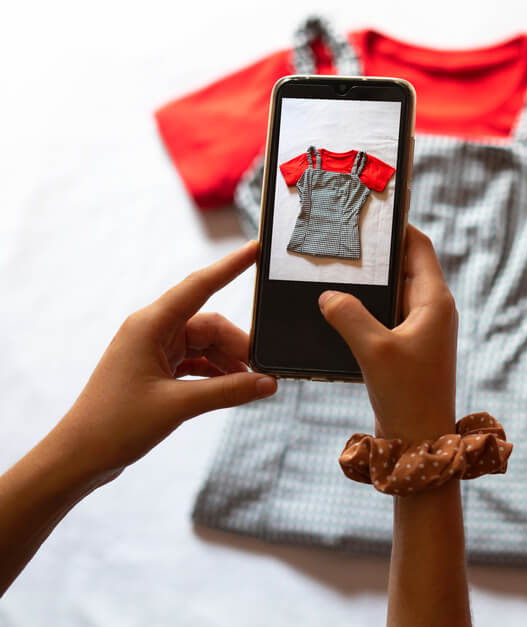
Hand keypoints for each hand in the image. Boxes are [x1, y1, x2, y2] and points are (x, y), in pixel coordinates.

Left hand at [51, 241, 276, 482]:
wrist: (78, 456)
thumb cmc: (115, 425)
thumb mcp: (179, 406)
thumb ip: (228, 391)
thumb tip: (268, 383)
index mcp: (150, 325)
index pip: (200, 285)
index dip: (231, 267)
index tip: (256, 248)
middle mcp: (151, 331)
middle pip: (209, 324)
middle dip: (238, 344)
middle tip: (263, 371)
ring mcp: (153, 350)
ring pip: (205, 344)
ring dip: (228, 362)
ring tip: (250, 385)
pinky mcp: (155, 369)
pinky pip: (195, 361)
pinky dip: (215, 373)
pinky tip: (232, 388)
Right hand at [318, 225, 456, 442]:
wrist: (421, 443)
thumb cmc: (408, 396)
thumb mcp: (374, 350)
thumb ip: (349, 315)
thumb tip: (329, 295)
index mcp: (435, 301)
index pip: (418, 246)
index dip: (397, 226)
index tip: (370, 211)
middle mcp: (433, 310)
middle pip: (404, 266)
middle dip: (376, 254)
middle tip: (343, 239)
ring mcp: (422, 330)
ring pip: (393, 292)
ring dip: (368, 284)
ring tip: (335, 269)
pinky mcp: (409, 348)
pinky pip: (386, 316)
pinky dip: (366, 308)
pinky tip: (338, 309)